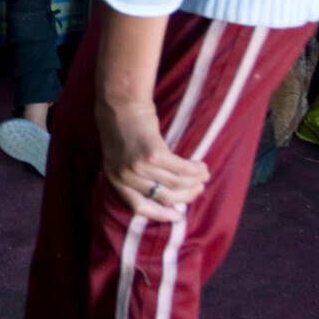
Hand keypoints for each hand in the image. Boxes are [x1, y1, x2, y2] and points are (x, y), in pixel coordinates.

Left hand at [96, 96, 208, 220]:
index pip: (138, 207)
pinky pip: (180, 168)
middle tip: (198, 190)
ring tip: (203, 176)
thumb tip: (165, 193)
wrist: (120, 103)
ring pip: (175, 183)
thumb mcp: (121, 156)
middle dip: (185, 196)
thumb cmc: (124, 127)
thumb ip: (136, 175)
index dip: (160, 214)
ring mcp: (138, 166)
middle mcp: (125, 176)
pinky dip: (194, 169)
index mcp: (115, 179)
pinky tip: (201, 166)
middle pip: (163, 196)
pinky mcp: (153, 154)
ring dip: (194, 182)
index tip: (177, 215)